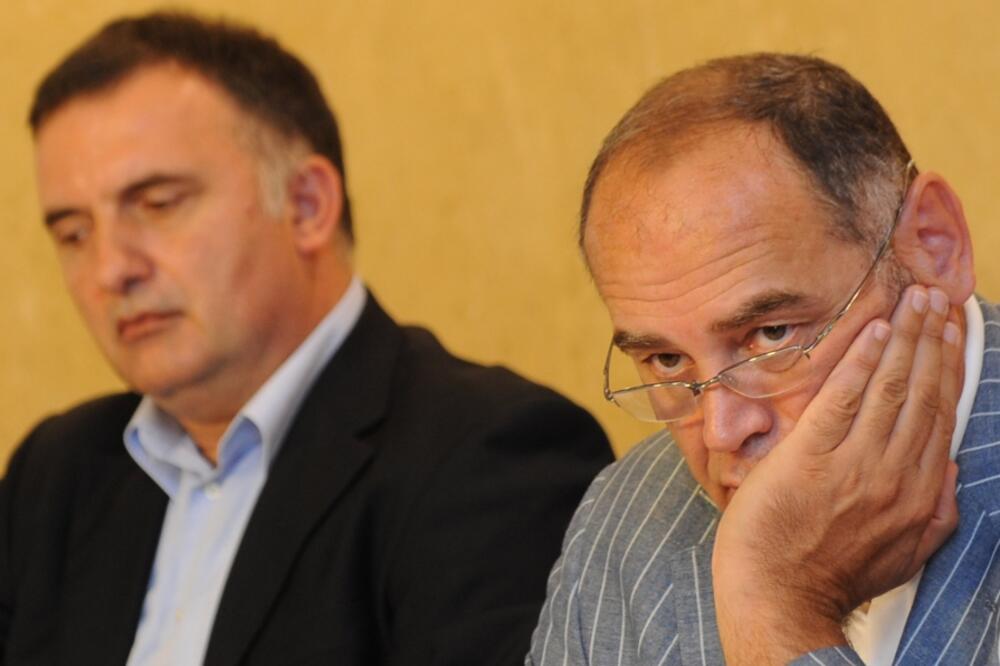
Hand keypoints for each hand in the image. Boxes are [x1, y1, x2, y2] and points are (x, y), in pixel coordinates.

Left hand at [712, 285, 962, 664]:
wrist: (778, 595)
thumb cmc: (833, 576)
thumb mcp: (905, 554)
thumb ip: (934, 512)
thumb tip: (948, 469)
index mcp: (916, 493)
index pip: (938, 415)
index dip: (947, 368)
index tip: (952, 331)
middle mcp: (893, 473)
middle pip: (920, 393)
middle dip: (932, 340)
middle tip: (936, 298)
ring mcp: (853, 464)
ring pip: (888, 389)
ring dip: (904, 339)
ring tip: (913, 300)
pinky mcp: (810, 456)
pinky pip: (842, 399)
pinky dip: (859, 362)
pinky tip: (872, 329)